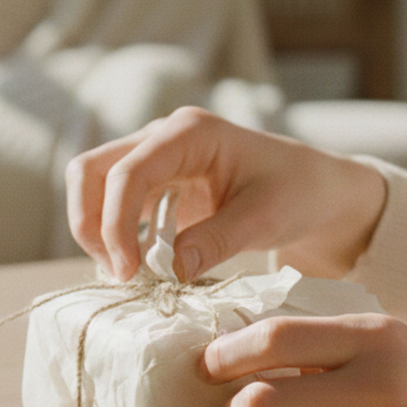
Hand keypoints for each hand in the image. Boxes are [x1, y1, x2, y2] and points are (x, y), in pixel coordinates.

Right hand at [65, 106, 386, 281]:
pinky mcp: (153, 185)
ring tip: (129, 273)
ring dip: (96, 232)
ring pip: (92, 186)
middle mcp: (161, 137)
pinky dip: (112, 236)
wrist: (316, 190)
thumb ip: (216, 241)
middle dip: (91, 223)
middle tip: (119, 273)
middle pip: (90, 171)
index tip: (129, 272)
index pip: (128, 172)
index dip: (116, 223)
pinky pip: (111, 206)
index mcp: (189, 132)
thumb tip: (169, 273)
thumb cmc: (298, 192)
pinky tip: (137, 267)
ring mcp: (153, 159)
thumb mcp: (265, 218)